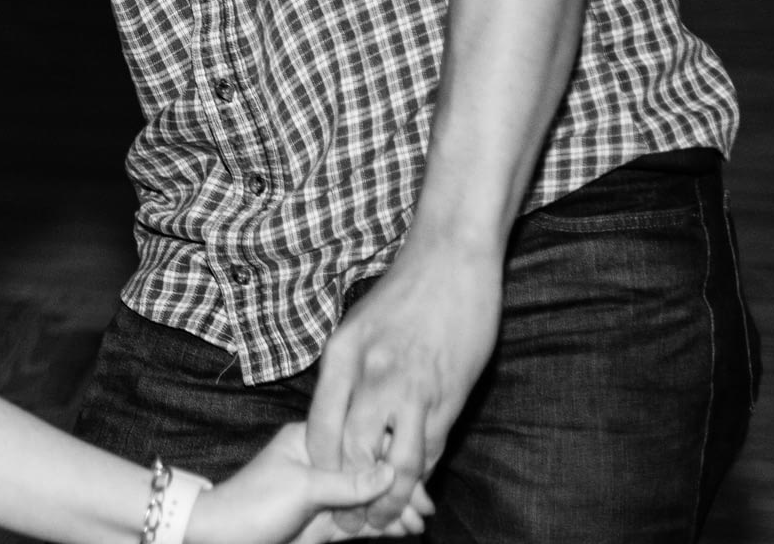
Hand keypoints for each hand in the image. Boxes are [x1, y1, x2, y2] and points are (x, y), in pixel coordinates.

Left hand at [188, 423, 426, 543]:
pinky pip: (362, 521)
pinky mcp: (327, 522)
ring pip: (370, 499)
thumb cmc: (253, 504)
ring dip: (396, 509)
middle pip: (371, 472)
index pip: (360, 441)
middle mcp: (323, 464)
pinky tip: (406, 529)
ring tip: (420, 522)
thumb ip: (348, 483)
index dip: (390, 458)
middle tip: (426, 506)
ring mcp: (326, 494)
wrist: (223, 539)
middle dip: (400, 488)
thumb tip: (391, 472)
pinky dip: (384, 526)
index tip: (417, 473)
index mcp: (310, 441)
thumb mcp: (302, 488)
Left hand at [307, 247, 501, 529]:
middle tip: (352, 523)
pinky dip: (422, 473)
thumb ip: (353, 373)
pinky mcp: (448, 393)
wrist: (453, 256)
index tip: (325, 492)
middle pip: (351, 453)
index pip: (320, 429)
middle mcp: (370, 372)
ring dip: (391, 498)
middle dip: (350, 495)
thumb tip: (347, 416)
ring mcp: (411, 385)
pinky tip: (418, 489)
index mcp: (341, 354)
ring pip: (394, 462)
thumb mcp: (361, 327)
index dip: (322, 468)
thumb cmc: (407, 292)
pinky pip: (430, 447)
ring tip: (387, 520)